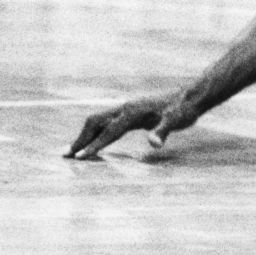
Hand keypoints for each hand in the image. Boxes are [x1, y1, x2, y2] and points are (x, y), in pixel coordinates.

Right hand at [65, 92, 199, 158]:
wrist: (191, 96)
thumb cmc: (183, 110)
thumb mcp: (176, 121)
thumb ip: (163, 131)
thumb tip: (155, 144)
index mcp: (133, 111)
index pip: (109, 130)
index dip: (95, 145)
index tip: (80, 158)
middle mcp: (126, 108)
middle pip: (95, 122)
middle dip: (80, 139)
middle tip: (65, 156)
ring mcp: (127, 110)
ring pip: (99, 122)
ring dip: (84, 136)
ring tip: (72, 151)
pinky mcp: (131, 114)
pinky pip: (107, 124)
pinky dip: (96, 134)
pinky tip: (93, 144)